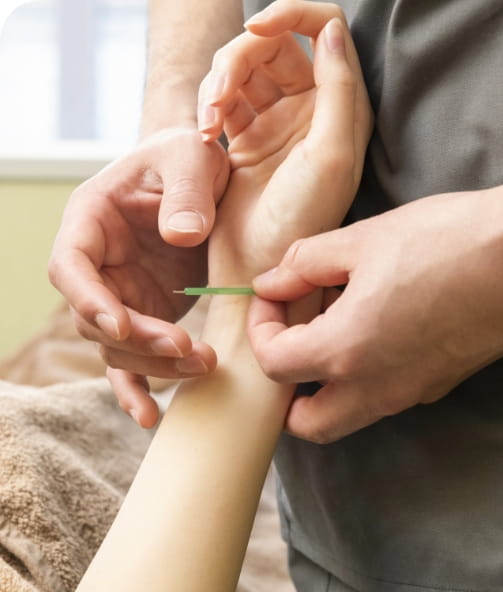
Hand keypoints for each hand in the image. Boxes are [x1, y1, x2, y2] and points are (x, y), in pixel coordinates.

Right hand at [48, 128, 228, 426]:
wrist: (201, 177)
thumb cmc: (187, 156)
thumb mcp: (191, 156)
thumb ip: (187, 190)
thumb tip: (181, 236)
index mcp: (91, 220)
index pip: (70, 266)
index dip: (89, 299)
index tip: (121, 323)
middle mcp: (97, 263)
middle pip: (94, 317)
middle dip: (136, 339)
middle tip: (184, 348)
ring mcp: (119, 292)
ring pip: (117, 345)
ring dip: (153, 365)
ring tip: (203, 365)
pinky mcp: (144, 311)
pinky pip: (131, 357)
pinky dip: (139, 385)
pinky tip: (150, 415)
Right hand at [199, 0, 371, 284]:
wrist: (258, 265)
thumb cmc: (300, 220)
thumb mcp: (331, 154)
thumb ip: (339, 88)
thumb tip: (329, 31)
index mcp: (340, 107)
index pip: (324, 28)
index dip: (291, 15)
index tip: (258, 29)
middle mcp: (311, 109)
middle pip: (273, 46)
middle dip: (238, 59)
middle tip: (218, 96)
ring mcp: (276, 122)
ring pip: (243, 69)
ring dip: (217, 83)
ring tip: (206, 123)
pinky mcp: (245, 137)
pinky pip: (224, 99)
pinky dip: (209, 106)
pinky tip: (204, 134)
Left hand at [248, 188, 502, 442]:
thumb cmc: (444, 242)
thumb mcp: (361, 241)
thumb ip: (303, 266)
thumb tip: (270, 284)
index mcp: (344, 352)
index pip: (273, 365)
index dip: (260, 329)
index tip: (271, 298)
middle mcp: (373, 388)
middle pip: (304, 422)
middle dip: (284, 388)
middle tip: (287, 339)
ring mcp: (407, 393)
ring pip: (343, 417)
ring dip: (319, 386)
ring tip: (325, 329)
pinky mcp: (433, 385)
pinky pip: (379, 398)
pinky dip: (356, 377)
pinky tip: (366, 329)